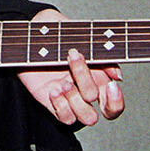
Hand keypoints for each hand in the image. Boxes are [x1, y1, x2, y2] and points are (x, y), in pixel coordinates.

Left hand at [18, 8, 124, 125]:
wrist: (32, 33)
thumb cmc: (59, 33)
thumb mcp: (82, 38)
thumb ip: (102, 56)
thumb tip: (117, 76)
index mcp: (99, 79)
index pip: (115, 104)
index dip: (116, 101)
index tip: (111, 86)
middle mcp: (86, 92)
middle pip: (103, 110)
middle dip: (89, 85)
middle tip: (74, 58)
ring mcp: (70, 99)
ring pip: (86, 117)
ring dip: (75, 99)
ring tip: (62, 81)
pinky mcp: (53, 102)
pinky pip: (65, 117)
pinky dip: (61, 105)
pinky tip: (53, 89)